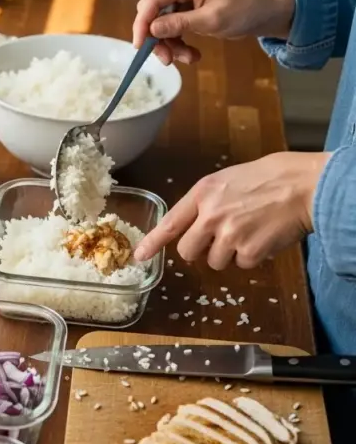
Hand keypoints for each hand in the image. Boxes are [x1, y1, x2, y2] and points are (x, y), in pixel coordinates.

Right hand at [132, 0, 295, 65]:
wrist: (267, 11)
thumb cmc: (245, 9)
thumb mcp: (212, 19)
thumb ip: (180, 24)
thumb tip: (151, 30)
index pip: (151, 2)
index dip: (142, 25)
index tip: (140, 48)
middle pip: (153, 14)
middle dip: (158, 39)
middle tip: (168, 60)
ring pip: (163, 25)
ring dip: (171, 45)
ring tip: (188, 59)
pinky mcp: (188, 9)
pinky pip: (174, 28)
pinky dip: (180, 44)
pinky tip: (193, 55)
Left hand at [133, 152, 329, 269]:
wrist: (302, 185)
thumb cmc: (269, 178)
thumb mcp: (227, 180)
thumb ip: (207, 201)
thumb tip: (195, 226)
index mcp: (203, 193)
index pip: (170, 223)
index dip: (153, 243)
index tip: (140, 256)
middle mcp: (210, 215)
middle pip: (188, 251)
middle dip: (200, 250)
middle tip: (220, 239)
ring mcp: (229, 234)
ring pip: (215, 262)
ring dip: (229, 254)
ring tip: (249, 231)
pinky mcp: (249, 250)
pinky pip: (242, 265)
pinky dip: (253, 256)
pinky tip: (264, 237)